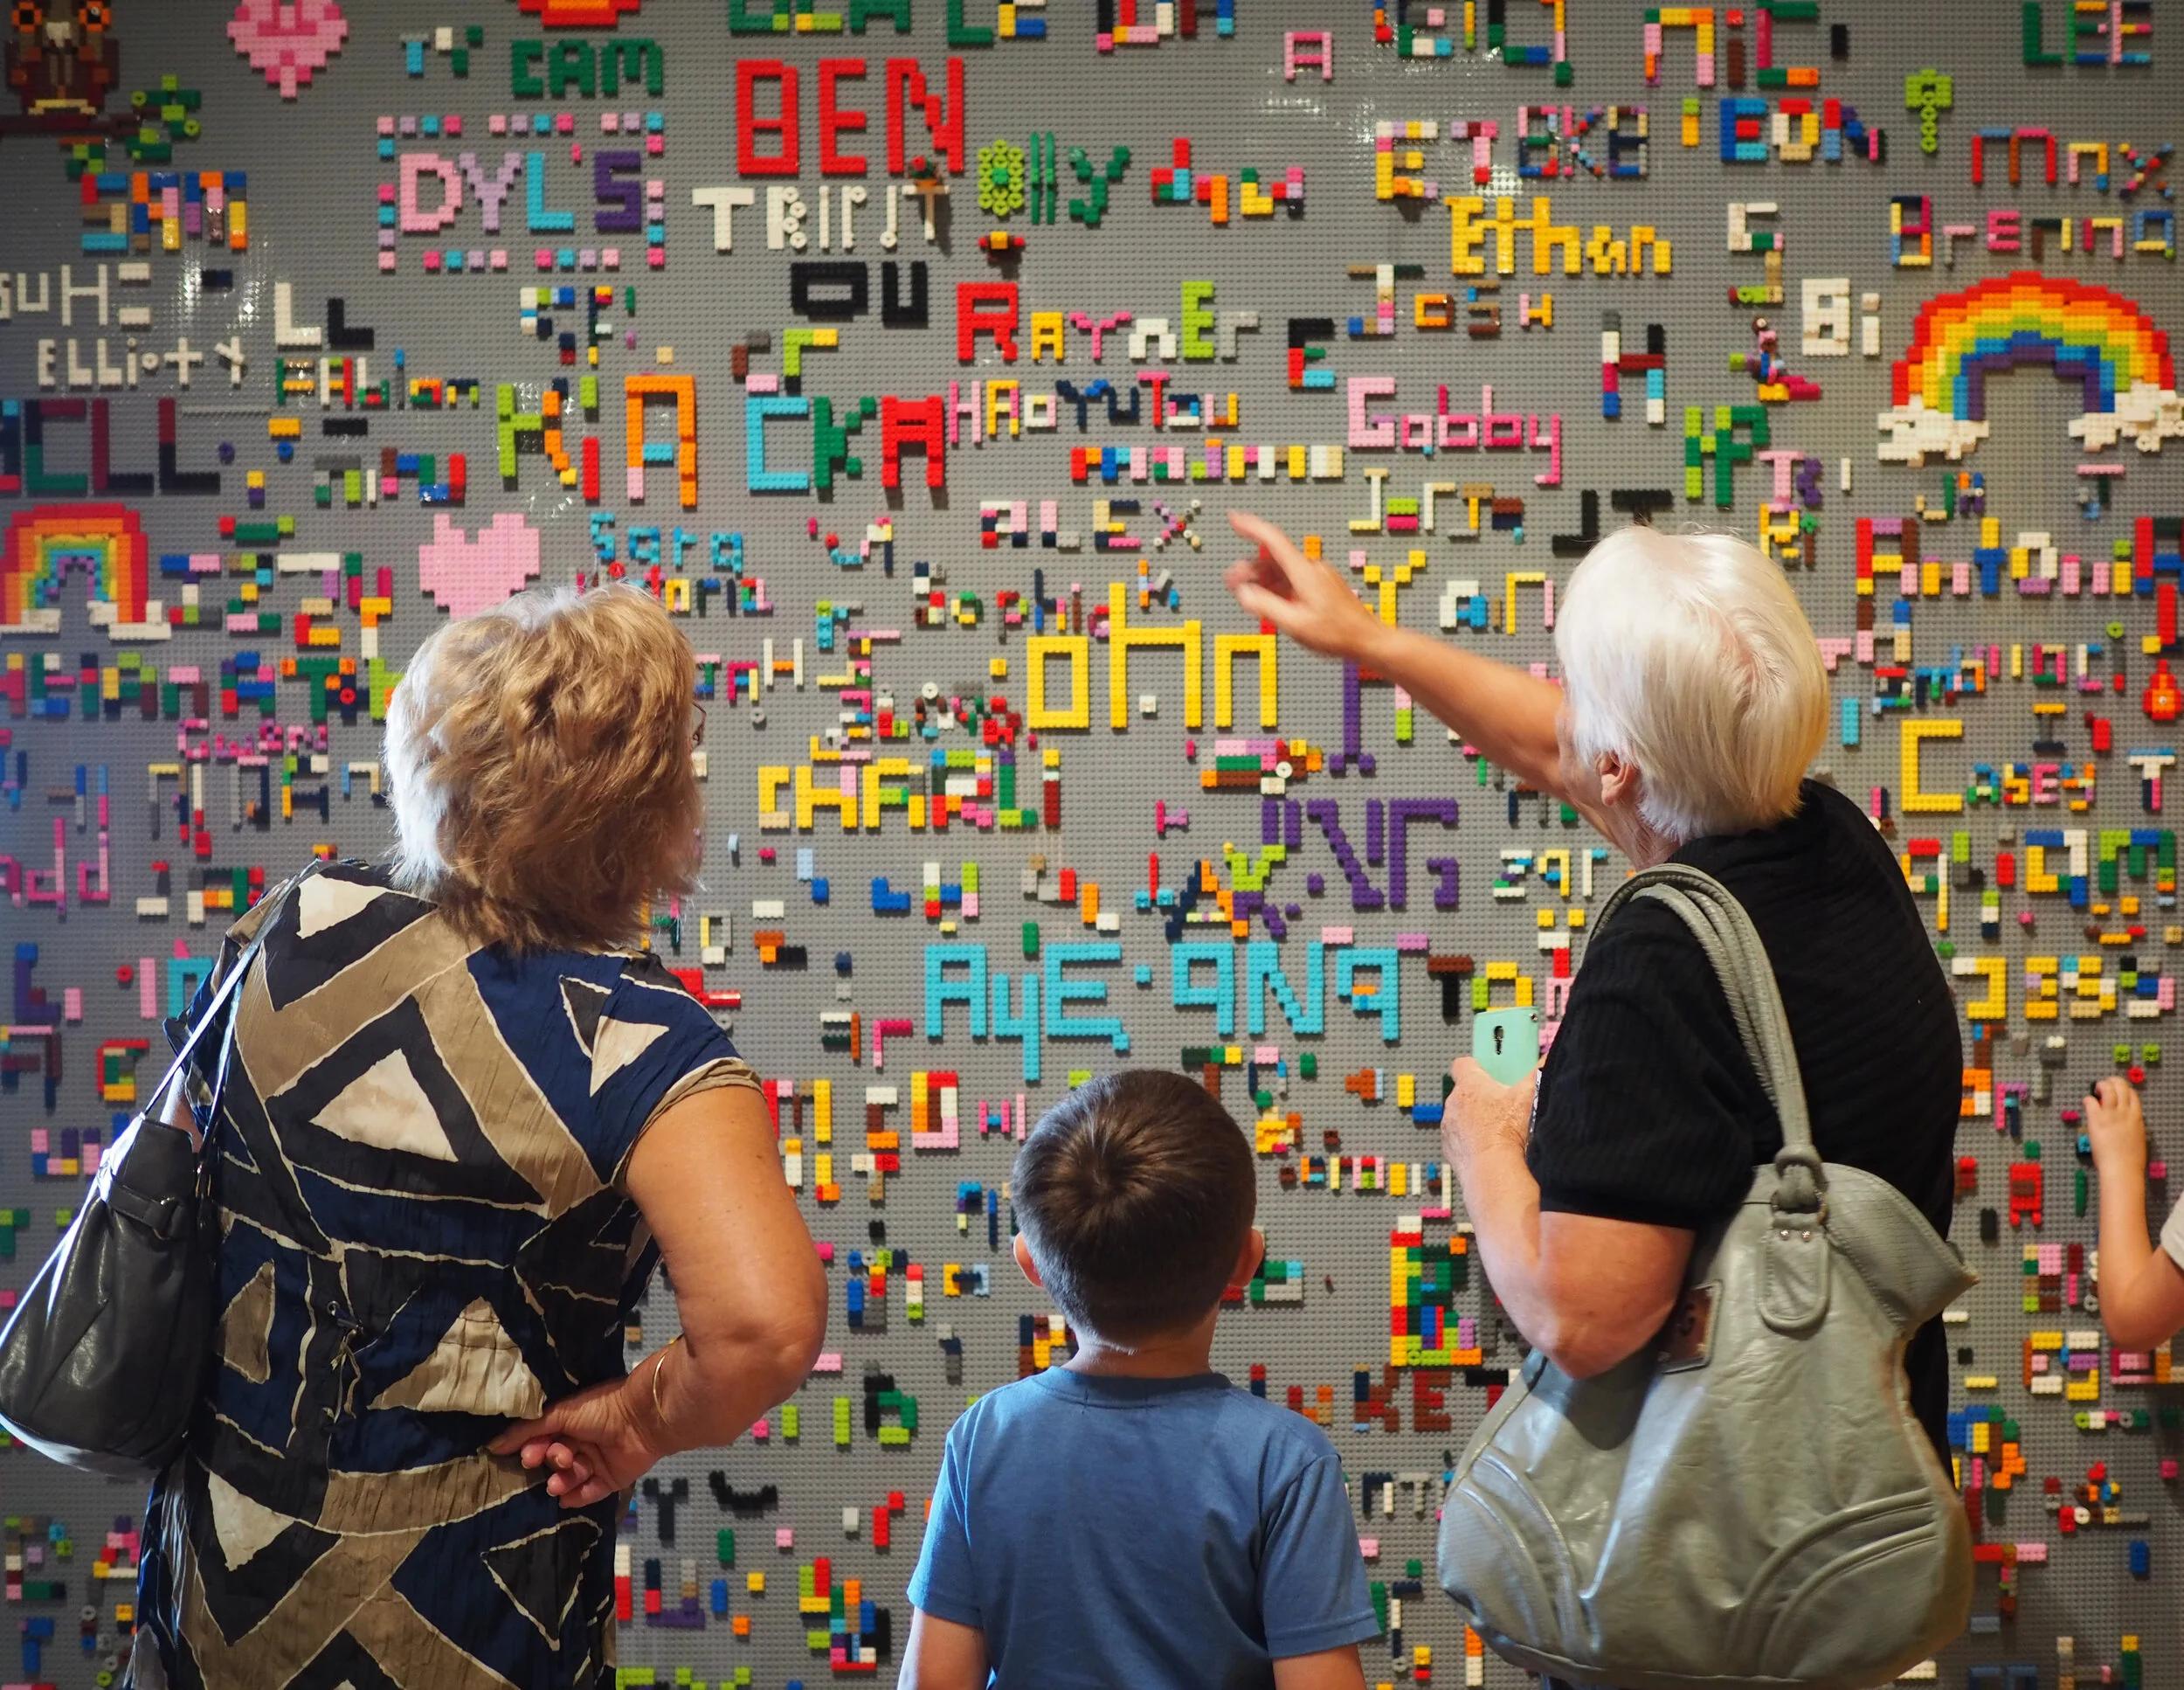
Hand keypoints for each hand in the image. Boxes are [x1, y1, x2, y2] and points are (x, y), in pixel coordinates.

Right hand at [488, 1375, 663, 1509]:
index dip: (533, 1450)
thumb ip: (527, 1430)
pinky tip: (568, 1497)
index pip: (543, 1440)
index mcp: (570, 1422)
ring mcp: (597, 1462)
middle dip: (551, 1463)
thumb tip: (492, 1446)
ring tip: (559, 1481)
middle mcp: (581, 1442)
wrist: (643, 1418)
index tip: (528, 1456)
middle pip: (555, 1461)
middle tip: (555, 1459)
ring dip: (562, 1481)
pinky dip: (578, 1496)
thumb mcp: (560, 1414)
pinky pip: (590, 1493)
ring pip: (570, 1478)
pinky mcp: (611, 1479)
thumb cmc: (600, 1409)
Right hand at [1223, 511, 1383, 661]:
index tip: (1234, 518)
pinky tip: (1269, 600)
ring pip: (1282, 571)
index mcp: (1304, 573)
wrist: (1367, 640)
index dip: (1251, 527)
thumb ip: (1266, 606)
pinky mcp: (1322, 587)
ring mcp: (1317, 577)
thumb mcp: (1295, 624)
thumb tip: (1244, 593)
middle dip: (1249, 568)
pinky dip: (1277, 587)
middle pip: (1274, 559)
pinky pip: (1292, 580)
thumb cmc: (1336, 634)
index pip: (1272, 541)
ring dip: (1262, 580)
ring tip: (1246, 594)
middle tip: (1230, 580)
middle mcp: (1311, 569)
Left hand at [1442, 1056, 1536, 1171]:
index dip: (1476, 1066)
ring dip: (1476, 1121)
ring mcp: (1449, 1128)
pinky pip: (1460, 1141)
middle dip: (1482, 1097)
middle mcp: (1453, 1104)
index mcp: (1470, 1085)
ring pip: (1461, 1118)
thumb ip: (1540, 1071)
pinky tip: (1491, 1148)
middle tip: (1503, 1105)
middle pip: (1465, 1093)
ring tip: (1500, 1130)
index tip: (1488, 1070)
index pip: (1463, 1064)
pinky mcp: (1450, 1150)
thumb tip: (1549, 1059)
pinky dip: (1472, 1143)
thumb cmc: (1507, 1132)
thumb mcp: (1530, 1095)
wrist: (1493, 1171)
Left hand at [2084, 1076, 2146, 1179]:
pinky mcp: (2096, 1119)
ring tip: (2095, 1091)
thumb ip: (2132, 1126)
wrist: (2122, 1168)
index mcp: (2137, 1117)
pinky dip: (2087, 1099)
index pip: (2132, 1094)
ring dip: (2100, 1086)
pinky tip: (2086, 1103)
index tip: (2116, 1093)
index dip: (2123, 1090)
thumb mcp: (2137, 1137)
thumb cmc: (2130, 1159)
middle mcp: (2125, 1112)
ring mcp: (2111, 1114)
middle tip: (2104, 1086)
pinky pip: (2090, 1101)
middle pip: (2121, 1086)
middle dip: (2112, 1081)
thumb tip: (2126, 1123)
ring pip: (2107, 1088)